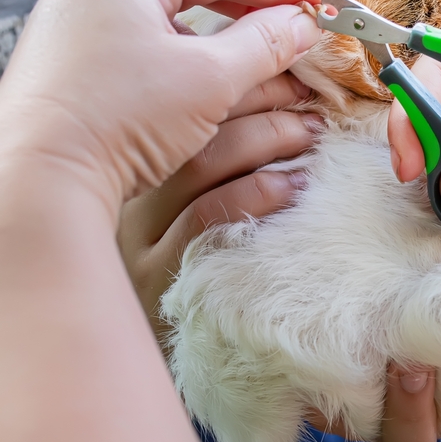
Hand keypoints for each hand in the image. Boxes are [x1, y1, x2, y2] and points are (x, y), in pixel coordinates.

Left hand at [0, 0, 325, 216]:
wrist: (40, 183)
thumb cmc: (116, 118)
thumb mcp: (210, 78)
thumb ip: (267, 43)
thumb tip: (306, 24)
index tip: (324, 2)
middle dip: (258, 15)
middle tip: (304, 34)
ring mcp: (84, 31)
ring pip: (179, 25)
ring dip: (234, 47)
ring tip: (280, 68)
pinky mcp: (82, 72)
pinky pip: (155, 54)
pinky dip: (198, 67)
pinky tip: (228, 89)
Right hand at [118, 70, 320, 336]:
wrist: (157, 363)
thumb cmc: (199, 278)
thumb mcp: (203, 211)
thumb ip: (233, 160)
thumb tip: (294, 108)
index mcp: (134, 167)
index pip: (186, 101)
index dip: (244, 82)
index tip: (295, 78)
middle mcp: (129, 195)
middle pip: (191, 125)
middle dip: (260, 104)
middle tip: (310, 105)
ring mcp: (138, 236)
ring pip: (199, 164)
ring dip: (265, 141)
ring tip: (310, 136)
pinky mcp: (157, 276)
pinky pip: (207, 220)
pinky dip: (255, 194)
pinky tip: (291, 187)